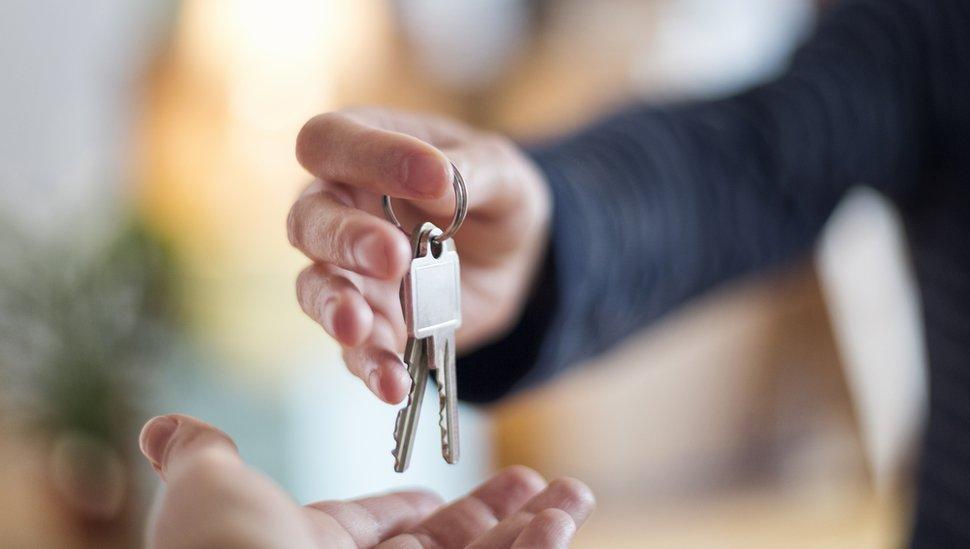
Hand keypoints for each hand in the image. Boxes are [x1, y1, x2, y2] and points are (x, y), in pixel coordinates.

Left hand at [140, 414, 593, 547]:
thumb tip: (164, 426)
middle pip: (447, 546)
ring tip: (574, 494)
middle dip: (495, 509)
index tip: (441, 491)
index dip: (413, 508)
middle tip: (536, 480)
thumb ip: (203, 457)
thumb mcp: (208, 492)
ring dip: (534, 528)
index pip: (378, 529)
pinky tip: (564, 523)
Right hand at [289, 108, 550, 403]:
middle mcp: (340, 209)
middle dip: (346, 239)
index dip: (368, 156)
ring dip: (335, 307)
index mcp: (363, 151)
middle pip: (309, 219)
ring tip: (359, 326)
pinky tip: (393, 384)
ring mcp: (345, 273)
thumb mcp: (503, 174)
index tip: (432, 177)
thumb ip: (470, 172)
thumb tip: (437, 180)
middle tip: (393, 256)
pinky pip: (352, 349)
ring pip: (314, 286)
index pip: (331, 141)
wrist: (513, 259)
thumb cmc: (495, 196)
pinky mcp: (367, 326)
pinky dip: (370, 366)